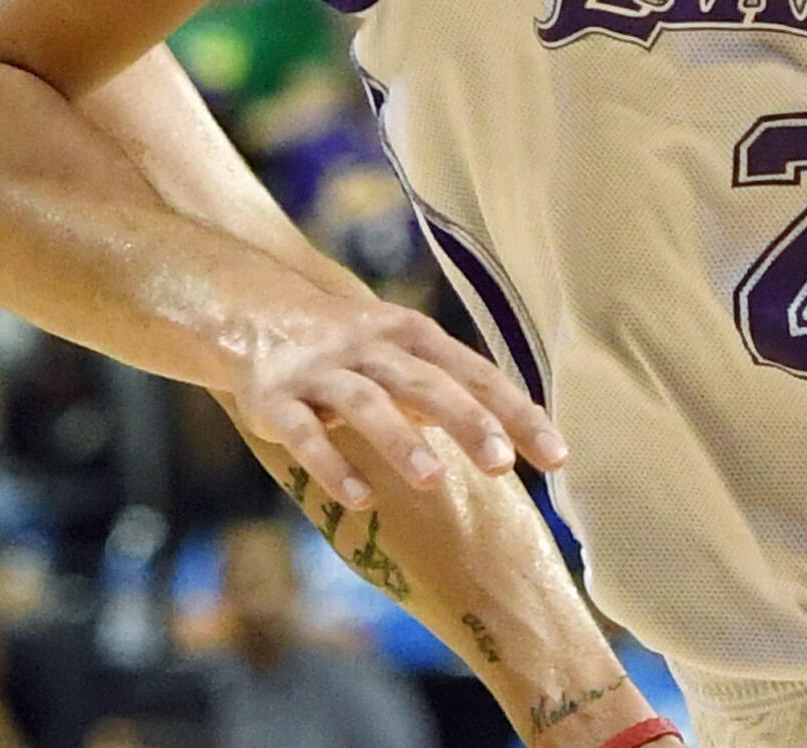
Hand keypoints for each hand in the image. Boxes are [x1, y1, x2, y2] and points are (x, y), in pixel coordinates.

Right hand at [232, 284, 565, 509]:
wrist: (250, 308)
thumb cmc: (348, 343)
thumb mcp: (402, 351)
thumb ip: (452, 387)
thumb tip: (521, 433)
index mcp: (411, 335)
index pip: (473, 373)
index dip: (514, 412)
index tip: (555, 456)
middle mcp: (369, 347)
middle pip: (425, 382)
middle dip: (466, 420)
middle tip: (503, 463)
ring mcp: (320, 371)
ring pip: (365, 402)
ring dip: (399, 438)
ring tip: (432, 480)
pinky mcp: (275, 398)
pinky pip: (303, 432)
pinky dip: (330, 463)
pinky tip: (359, 498)